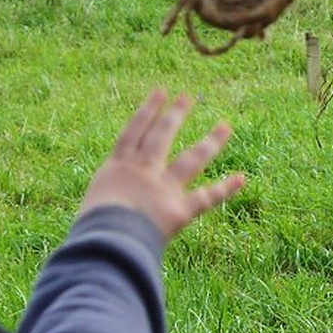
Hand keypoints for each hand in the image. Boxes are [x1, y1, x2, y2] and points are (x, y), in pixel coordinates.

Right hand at [79, 89, 243, 242]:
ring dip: (210, 142)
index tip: (160, 92)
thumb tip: (100, 212)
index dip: (148, 111)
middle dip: (175, 116)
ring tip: (225, 125)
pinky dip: (224, 190)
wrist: (106, 240)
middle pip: (161, 137)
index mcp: (117, 168)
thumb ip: (105, 203)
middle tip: (187, 97)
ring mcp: (163, 188)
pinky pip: (205, 198)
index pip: (133, 132)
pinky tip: (241, 179)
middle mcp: (142, 172)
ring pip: (192, 160)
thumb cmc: (91, 229)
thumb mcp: (93, 208)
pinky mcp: (178, 209)